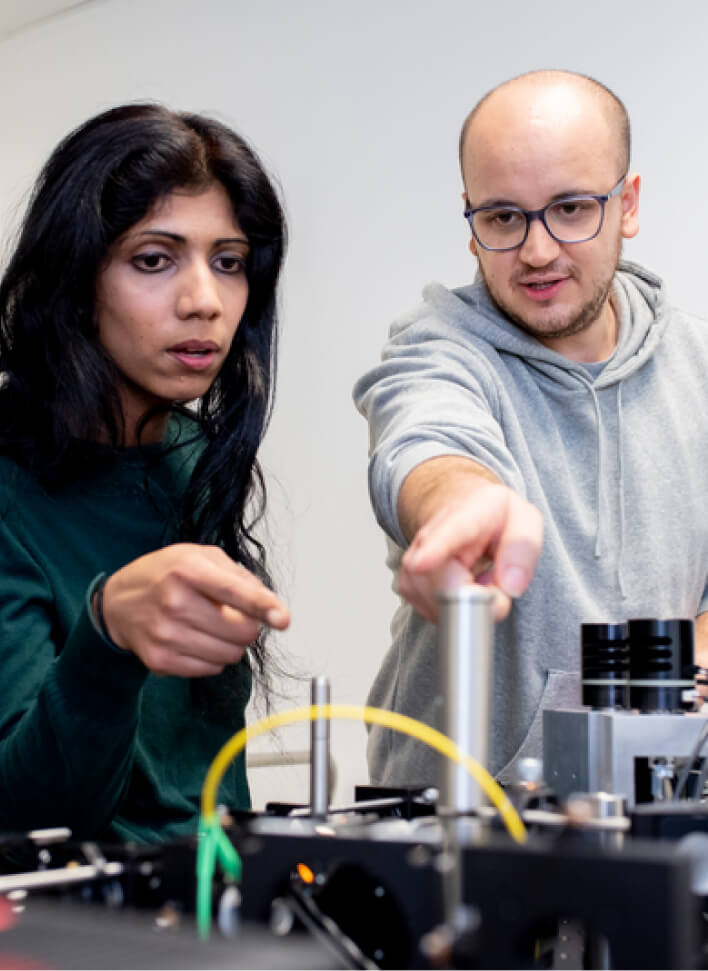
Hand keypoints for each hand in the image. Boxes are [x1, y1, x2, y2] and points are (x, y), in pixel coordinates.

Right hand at [98, 544, 289, 676]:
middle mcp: (175, 602)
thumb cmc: (165, 575)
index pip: (235, 592)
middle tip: (232, 616)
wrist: (118, 602)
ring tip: (212, 627)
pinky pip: (210, 670)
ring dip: (231, 644)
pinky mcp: (161, 660)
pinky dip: (212, 658)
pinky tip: (195, 640)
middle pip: (241, 632)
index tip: (283, 619)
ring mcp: (166, 634)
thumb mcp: (200, 557)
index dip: (264, 606)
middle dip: (248, 626)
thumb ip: (239, 576)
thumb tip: (269, 605)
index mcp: (188, 570)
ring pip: (230, 655)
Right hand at [398, 481, 542, 622]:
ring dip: (471, 604)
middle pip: (444, 585)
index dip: (434, 550)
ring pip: (442, 605)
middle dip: (478, 599)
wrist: (460, 511)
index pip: (447, 533)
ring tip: (480, 577)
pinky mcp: (409, 587)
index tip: (422, 563)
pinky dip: (458, 609)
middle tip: (496, 582)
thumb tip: (510, 586)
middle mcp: (428, 537)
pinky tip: (464, 586)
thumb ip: (523, 549)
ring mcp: (413, 564)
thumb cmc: (493, 518)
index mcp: (464, 513)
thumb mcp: (524, 520)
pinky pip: (437, 613)